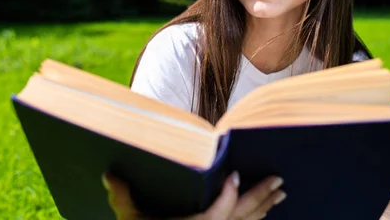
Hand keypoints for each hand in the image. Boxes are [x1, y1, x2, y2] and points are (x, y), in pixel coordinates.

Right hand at [103, 171, 286, 219]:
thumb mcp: (129, 219)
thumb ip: (122, 197)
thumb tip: (109, 174)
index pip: (216, 216)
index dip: (228, 197)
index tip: (236, 175)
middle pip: (241, 216)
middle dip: (261, 197)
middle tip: (279, 180)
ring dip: (264, 207)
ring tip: (281, 192)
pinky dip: (253, 218)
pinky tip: (263, 212)